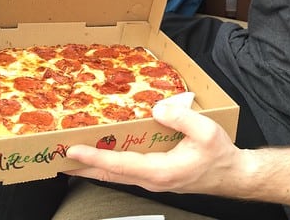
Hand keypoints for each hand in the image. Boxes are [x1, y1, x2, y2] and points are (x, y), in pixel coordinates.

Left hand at [66, 101, 242, 195]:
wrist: (230, 174)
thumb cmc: (219, 155)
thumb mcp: (205, 131)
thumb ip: (181, 118)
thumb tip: (157, 109)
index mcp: (160, 170)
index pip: (120, 164)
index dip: (94, 156)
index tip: (73, 150)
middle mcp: (151, 179)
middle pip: (110, 173)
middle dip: (83, 166)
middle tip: (58, 156)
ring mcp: (152, 179)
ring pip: (116, 173)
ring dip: (93, 165)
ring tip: (73, 155)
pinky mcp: (155, 175)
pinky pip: (125, 170)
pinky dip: (108, 162)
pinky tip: (102, 153)